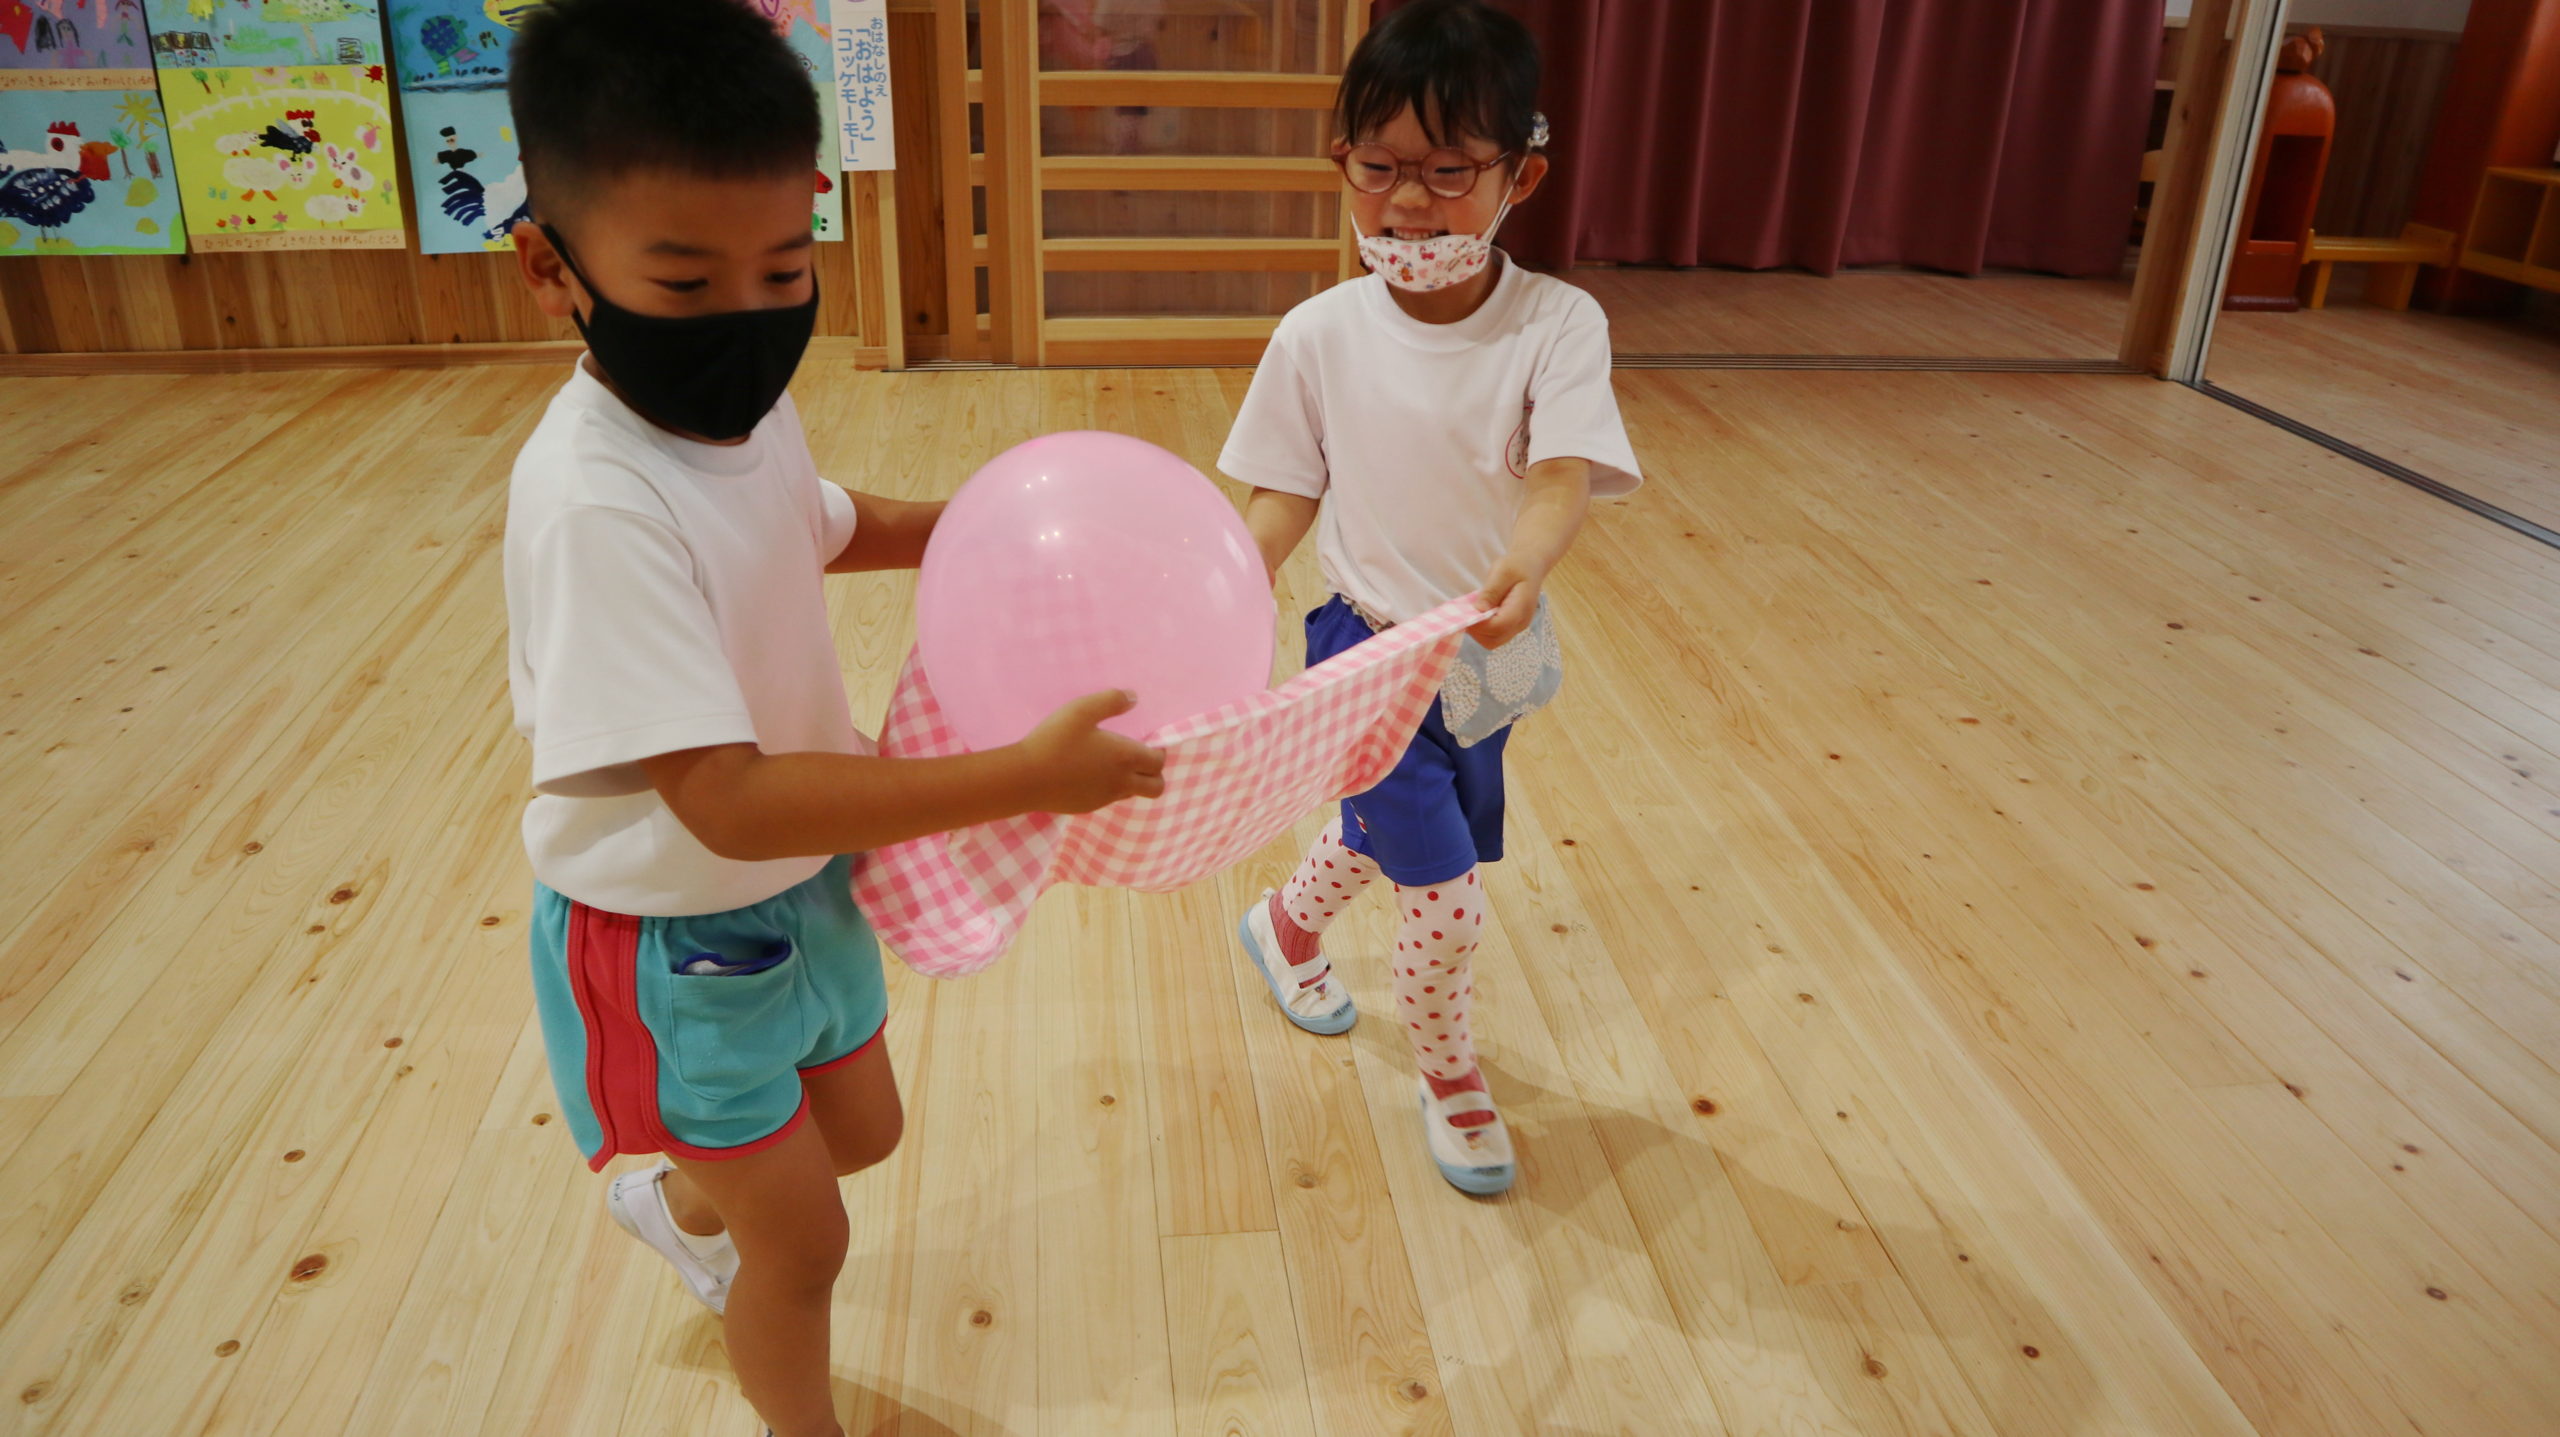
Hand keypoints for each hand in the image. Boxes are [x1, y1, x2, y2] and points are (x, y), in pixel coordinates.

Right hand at [1016, 690, 1167, 812]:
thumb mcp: (1082, 710)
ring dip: (1132, 781)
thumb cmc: (1054, 740)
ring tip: (1113, 764)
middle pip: (1156, 787)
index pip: (1158, 762)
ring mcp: (1105, 798)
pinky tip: (1090, 774)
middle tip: (1140, 759)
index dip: (1159, 753)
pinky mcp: (1088, 807)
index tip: (1150, 743)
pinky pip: (1110, 799)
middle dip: (1155, 774)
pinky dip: (1110, 788)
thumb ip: (1111, 700)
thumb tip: (1134, 697)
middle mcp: (1121, 782)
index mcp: (1125, 757)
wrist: (1026, 778)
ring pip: (1132, 794)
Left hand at [1470, 555, 1543, 647]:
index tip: (1466, 611)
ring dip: (1478, 631)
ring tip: (1474, 611)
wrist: (1530, 565)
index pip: (1497, 627)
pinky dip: (1483, 629)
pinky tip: (1481, 613)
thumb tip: (1478, 610)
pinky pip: (1494, 636)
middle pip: (1494, 640)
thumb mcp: (1501, 572)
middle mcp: (1520, 623)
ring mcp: (1516, 627)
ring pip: (1493, 641)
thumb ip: (1490, 592)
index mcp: (1521, 608)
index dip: (1478, 623)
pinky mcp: (1511, 626)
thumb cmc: (1516, 565)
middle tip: (1468, 612)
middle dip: (1477, 630)